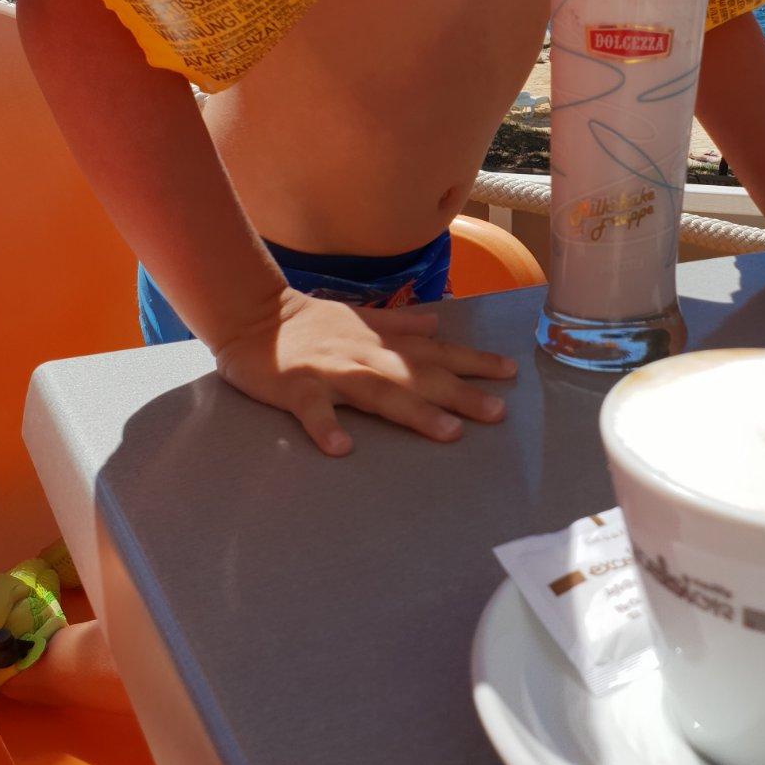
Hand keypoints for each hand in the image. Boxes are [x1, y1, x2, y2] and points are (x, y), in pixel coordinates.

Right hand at [215, 290, 516, 454]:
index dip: (474, 361)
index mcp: (381, 343)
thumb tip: (435, 325)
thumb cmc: (310, 323)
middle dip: (460, 393)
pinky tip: (342, 448)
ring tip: (448, 432)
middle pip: (419, 376)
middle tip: (498, 412)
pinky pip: (313, 411)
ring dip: (414, 411)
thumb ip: (398, 325)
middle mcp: (365, 356)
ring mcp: (332, 372)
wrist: (252, 316)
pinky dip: (326, 427)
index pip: (436, 352)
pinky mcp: (297, 387)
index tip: (511, 372)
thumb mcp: (360, 318)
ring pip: (379, 392)